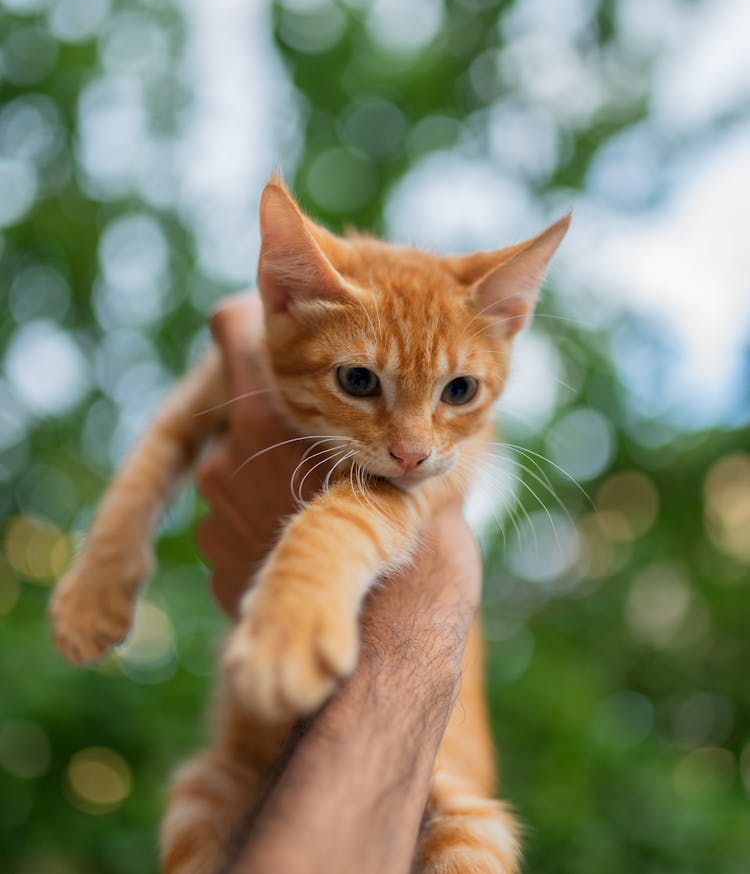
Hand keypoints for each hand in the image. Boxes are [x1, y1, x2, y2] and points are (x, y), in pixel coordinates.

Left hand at [197, 293, 481, 626]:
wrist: (380, 626)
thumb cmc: (402, 524)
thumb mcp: (410, 439)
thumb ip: (386, 388)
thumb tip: (396, 354)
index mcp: (267, 412)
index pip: (232, 324)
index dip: (253, 321)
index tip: (280, 331)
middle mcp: (225, 452)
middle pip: (244, 402)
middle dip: (280, 414)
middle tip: (327, 448)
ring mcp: (213, 506)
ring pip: (237, 463)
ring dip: (270, 472)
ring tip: (322, 503)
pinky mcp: (211, 553)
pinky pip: (230, 517)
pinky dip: (259, 520)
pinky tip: (301, 539)